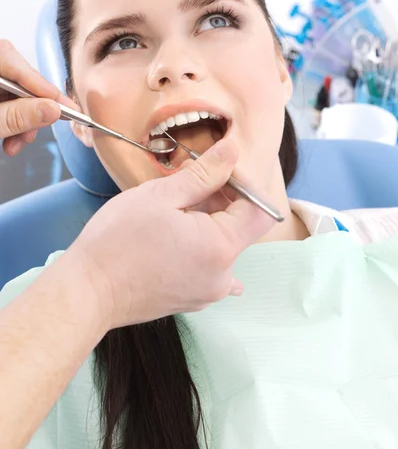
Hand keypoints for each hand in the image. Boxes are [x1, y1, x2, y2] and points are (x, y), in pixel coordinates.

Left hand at [0, 40, 77, 155]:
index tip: (63, 106)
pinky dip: (9, 121)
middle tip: (42, 126)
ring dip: (20, 120)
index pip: (11, 59)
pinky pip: (2, 101)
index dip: (40, 85)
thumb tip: (52, 110)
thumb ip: (17, 116)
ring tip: (16, 143)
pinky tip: (9, 139)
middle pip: (15, 77)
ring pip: (10, 92)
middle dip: (29, 107)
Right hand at [70, 138, 275, 329]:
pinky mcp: (193, 299)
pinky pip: (210, 266)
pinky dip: (200, 245)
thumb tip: (232, 150)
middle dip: (221, 199)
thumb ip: (204, 173)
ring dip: (207, 220)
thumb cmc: (117, 241)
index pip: (259, 209)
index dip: (243, 183)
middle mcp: (223, 275)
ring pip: (223, 244)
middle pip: (241, 226)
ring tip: (173, 209)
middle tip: (186, 182)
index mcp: (221, 247)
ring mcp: (209, 291)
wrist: (87, 292)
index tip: (216, 170)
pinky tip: (178, 238)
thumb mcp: (161, 196)